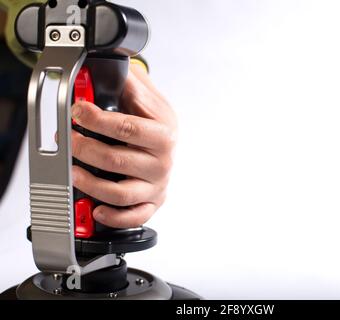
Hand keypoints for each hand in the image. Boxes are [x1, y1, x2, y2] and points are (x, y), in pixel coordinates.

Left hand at [71, 64, 176, 228]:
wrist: (169, 142)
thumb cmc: (155, 122)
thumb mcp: (147, 98)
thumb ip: (128, 84)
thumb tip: (105, 69)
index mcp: (164, 134)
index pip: (127, 128)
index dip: (96, 120)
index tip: (77, 111)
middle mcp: (163, 161)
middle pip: (117, 160)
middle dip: (84, 149)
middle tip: (68, 139)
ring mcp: (158, 184)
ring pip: (121, 192)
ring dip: (90, 183)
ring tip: (73, 172)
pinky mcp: (153, 202)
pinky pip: (134, 216)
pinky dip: (113, 216)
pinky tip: (96, 208)